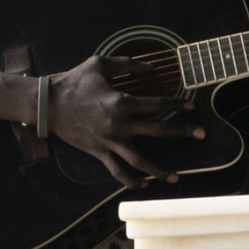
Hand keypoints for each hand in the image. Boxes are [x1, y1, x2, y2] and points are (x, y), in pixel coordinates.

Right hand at [45, 53, 201, 189]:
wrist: (46, 104)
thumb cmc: (73, 81)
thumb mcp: (100, 63)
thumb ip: (128, 64)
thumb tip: (152, 67)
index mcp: (122, 101)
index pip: (157, 105)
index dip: (177, 105)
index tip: (192, 107)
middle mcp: (119, 123)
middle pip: (158, 130)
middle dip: (182, 132)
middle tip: (202, 135)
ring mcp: (109, 140)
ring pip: (139, 160)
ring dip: (159, 170)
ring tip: (176, 177)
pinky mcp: (98, 152)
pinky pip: (116, 171)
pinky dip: (131, 180)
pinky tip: (145, 184)